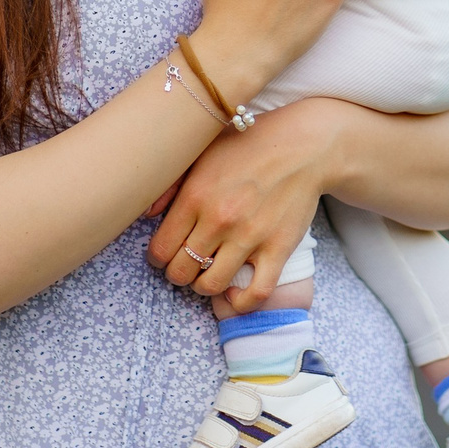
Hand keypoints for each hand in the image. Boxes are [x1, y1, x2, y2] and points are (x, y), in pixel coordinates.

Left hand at [147, 98, 346, 303]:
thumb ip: (170, 185)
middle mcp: (219, 220)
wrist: (302, 146)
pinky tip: (235, 292)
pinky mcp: (278, 249)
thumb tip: (147, 216)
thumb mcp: (202, 154)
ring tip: (206, 275)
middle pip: (180, 271)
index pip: (160, 249)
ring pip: (210, 285)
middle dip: (177, 274)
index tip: (163, 255)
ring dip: (203, 286)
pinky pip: (256, 292)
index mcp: (195, 196)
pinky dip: (241, 301)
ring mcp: (249, 237)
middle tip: (184, 265)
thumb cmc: (249, 146)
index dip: (156, 258)